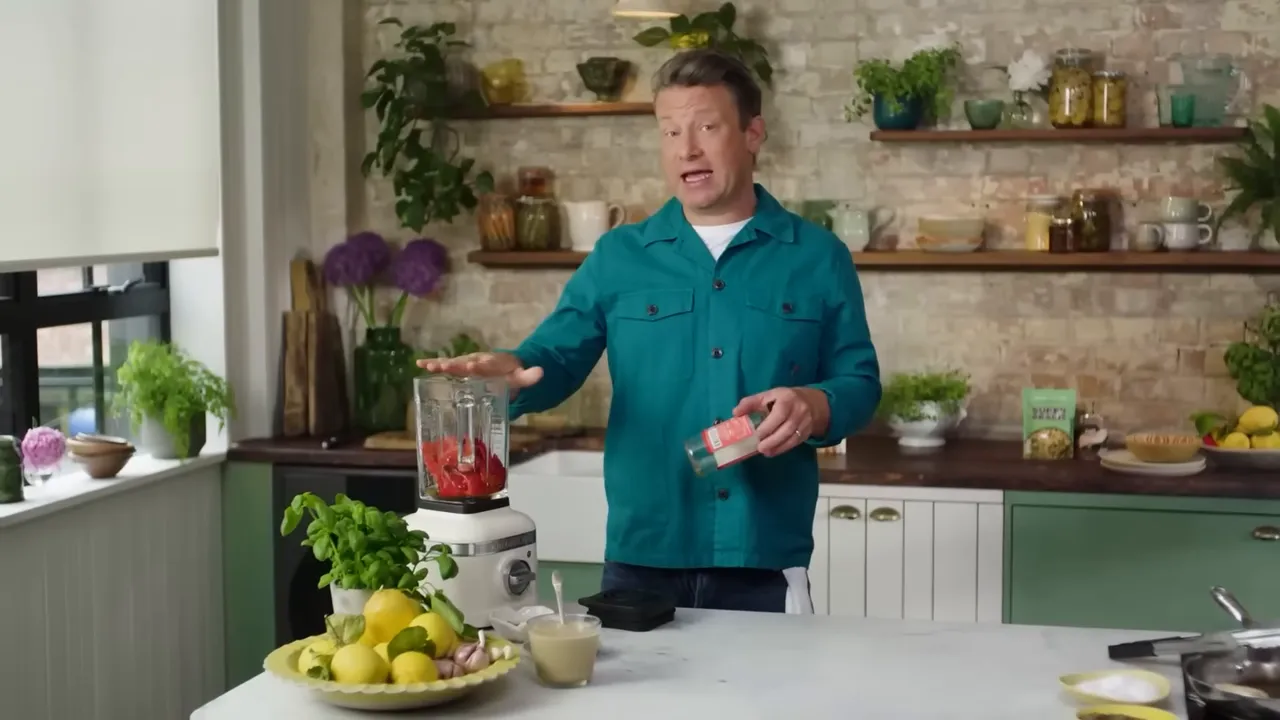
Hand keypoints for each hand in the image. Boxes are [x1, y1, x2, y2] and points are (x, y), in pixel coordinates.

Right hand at [417, 352, 543, 391]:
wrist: (506, 366)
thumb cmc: (513, 374)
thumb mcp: (523, 377)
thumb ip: (530, 376)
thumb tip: (541, 372)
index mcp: (493, 364)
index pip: (486, 365)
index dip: (479, 366)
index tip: (471, 365)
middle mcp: (478, 361)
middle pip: (466, 362)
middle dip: (456, 364)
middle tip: (444, 365)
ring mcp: (467, 363)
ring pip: (453, 363)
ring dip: (441, 364)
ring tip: (428, 366)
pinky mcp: (459, 367)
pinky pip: (445, 365)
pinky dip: (432, 363)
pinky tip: (419, 364)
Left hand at [732, 387, 828, 456]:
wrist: (812, 403)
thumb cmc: (783, 399)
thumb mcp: (768, 395)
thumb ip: (751, 403)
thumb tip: (735, 413)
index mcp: (787, 399)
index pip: (780, 414)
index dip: (768, 426)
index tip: (757, 434)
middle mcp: (799, 410)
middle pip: (787, 428)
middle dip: (772, 440)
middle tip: (759, 447)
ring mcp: (805, 422)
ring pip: (792, 437)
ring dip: (777, 446)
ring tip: (765, 452)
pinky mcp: (807, 432)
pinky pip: (796, 442)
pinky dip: (783, 448)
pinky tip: (773, 452)